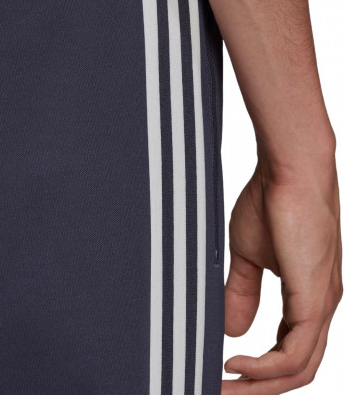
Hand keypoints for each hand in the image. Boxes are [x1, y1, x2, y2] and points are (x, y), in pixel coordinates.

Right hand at [222, 151, 341, 393]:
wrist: (290, 170)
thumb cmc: (271, 201)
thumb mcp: (249, 255)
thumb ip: (242, 292)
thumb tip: (231, 330)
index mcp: (308, 296)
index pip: (291, 350)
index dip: (260, 369)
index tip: (225, 372)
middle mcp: (320, 307)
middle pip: (297, 370)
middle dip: (258, 388)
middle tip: (221, 391)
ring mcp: (321, 305)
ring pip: (298, 369)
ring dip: (259, 384)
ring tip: (224, 384)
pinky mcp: (314, 299)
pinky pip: (293, 353)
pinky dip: (264, 367)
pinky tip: (236, 363)